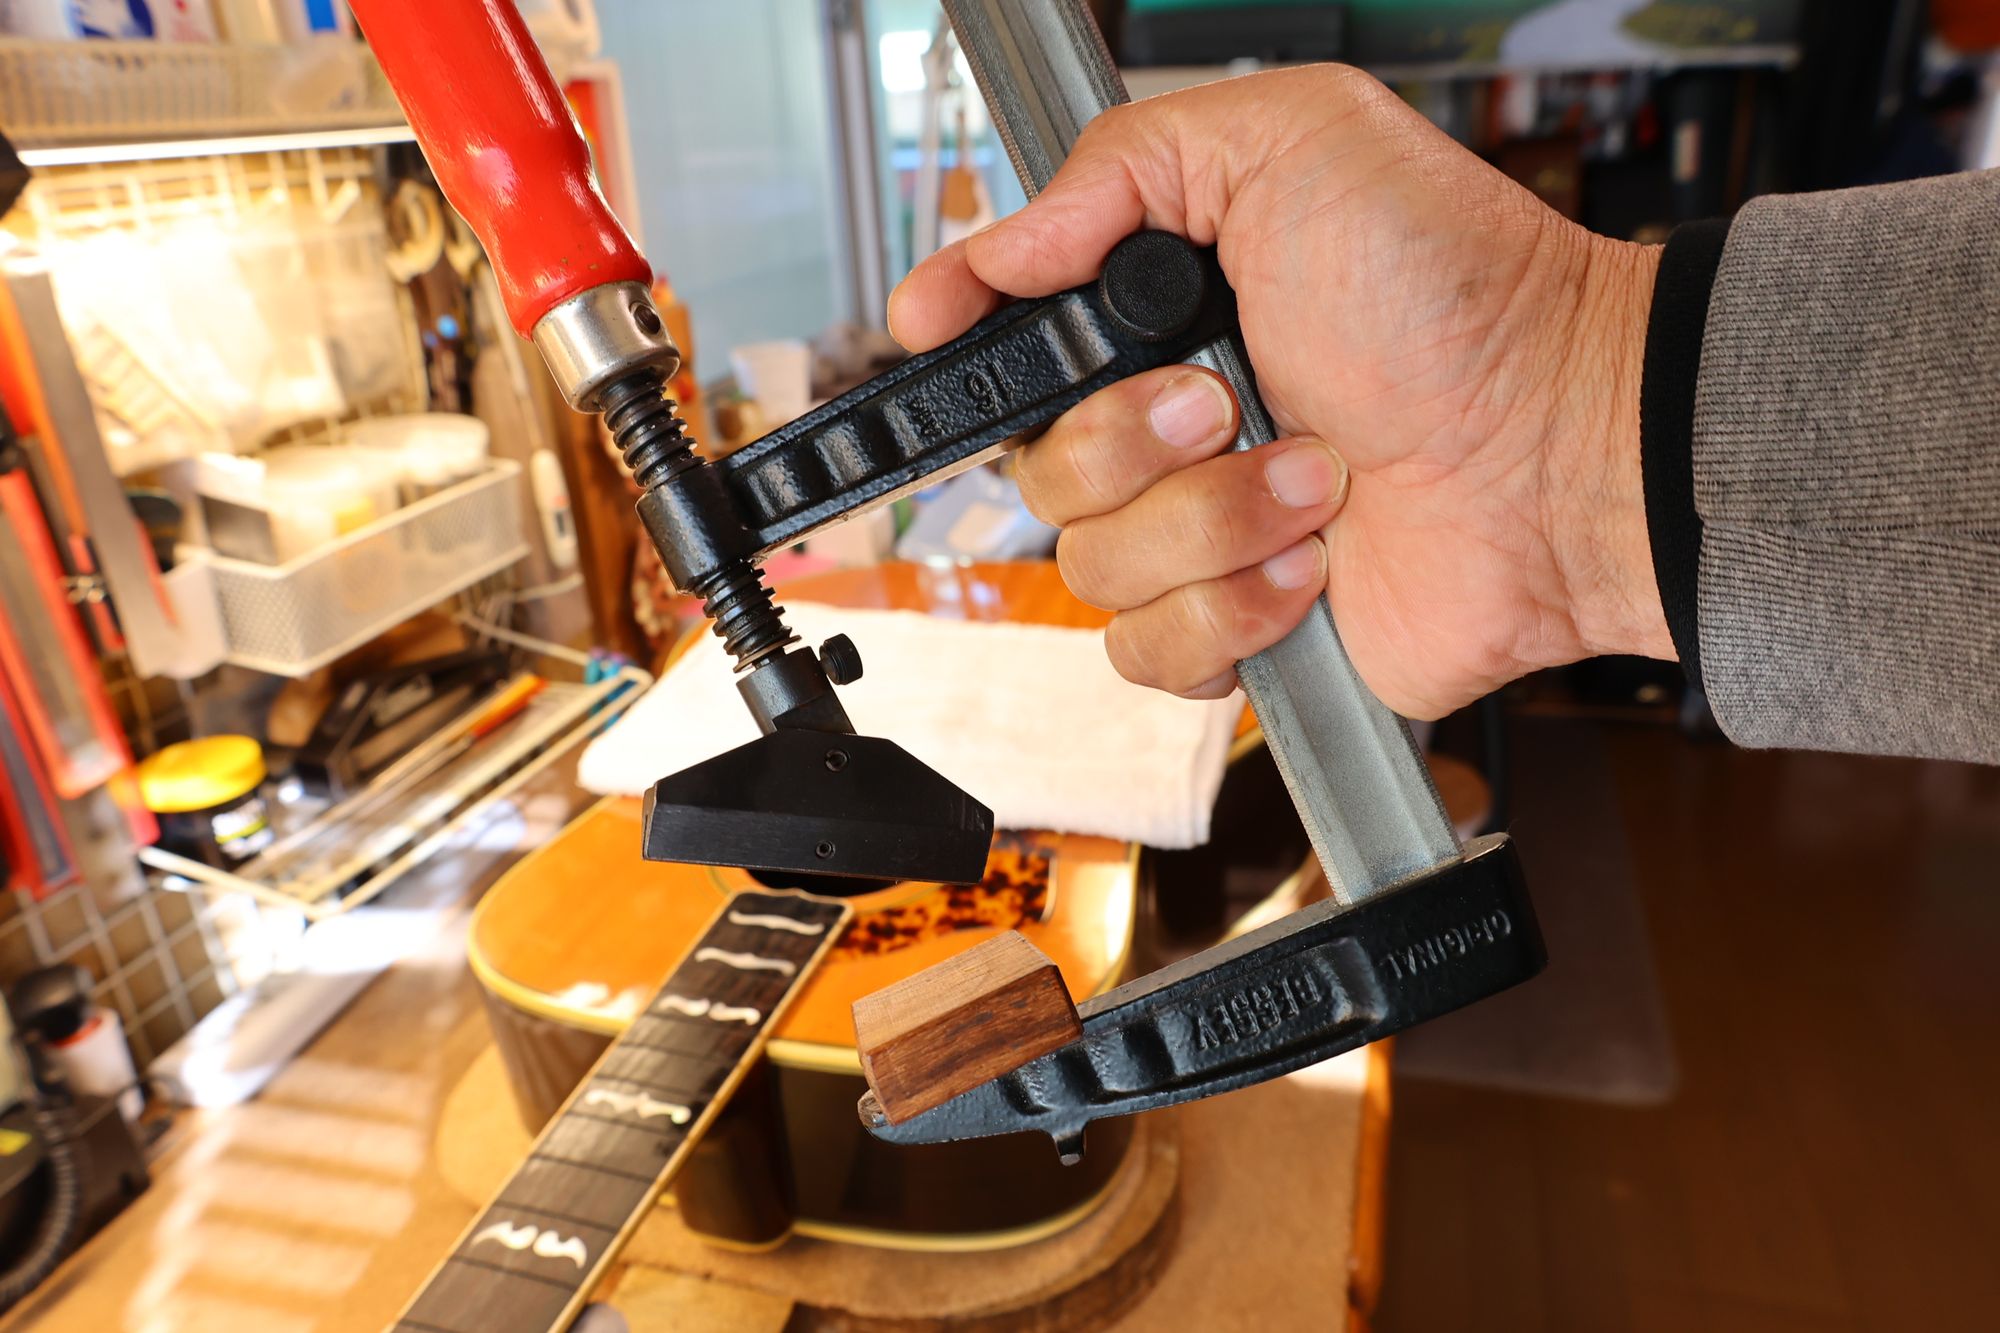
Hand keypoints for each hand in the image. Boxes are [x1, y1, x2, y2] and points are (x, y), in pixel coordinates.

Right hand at [889, 65, 1669, 718]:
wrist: (1562, 448)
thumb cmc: (1460, 294)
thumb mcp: (1294, 141)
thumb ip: (1123, 163)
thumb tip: (1000, 245)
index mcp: (1164, 312)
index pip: (1008, 331)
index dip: (962, 332)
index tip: (941, 324)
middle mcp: (1171, 424)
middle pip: (1033, 467)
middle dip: (1131, 438)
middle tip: (1231, 399)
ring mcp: (1202, 532)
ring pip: (1087, 568)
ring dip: (1210, 523)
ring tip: (1317, 478)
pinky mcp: (1239, 628)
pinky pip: (1150, 651)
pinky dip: (1235, 608)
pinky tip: (1315, 563)